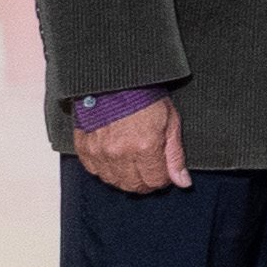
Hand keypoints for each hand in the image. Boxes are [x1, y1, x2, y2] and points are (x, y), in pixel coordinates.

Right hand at [73, 96, 189, 195]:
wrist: (115, 80)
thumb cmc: (145, 97)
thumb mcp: (171, 123)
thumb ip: (175, 156)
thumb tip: (182, 182)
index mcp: (144, 147)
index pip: (154, 182)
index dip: (163, 179)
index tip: (164, 171)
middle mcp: (119, 153)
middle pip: (133, 186)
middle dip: (145, 181)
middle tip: (150, 168)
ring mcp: (99, 151)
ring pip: (113, 181)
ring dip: (125, 177)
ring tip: (133, 162)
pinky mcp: (84, 147)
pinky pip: (94, 171)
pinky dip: (106, 169)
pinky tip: (115, 158)